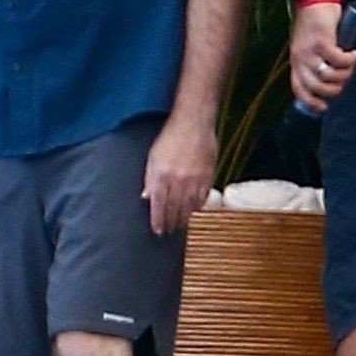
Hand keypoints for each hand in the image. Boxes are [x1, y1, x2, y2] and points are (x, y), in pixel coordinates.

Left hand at [142, 115, 215, 234]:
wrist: (194, 124)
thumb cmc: (171, 137)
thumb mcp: (153, 156)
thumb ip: (150, 178)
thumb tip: (146, 196)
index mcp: (162, 176)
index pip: (158, 205)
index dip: (158, 220)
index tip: (157, 230)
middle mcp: (178, 181)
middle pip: (174, 209)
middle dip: (170, 223)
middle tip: (168, 231)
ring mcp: (195, 180)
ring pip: (189, 207)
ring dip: (183, 218)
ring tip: (179, 225)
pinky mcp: (208, 177)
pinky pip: (203, 199)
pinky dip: (197, 207)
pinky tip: (193, 211)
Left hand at [289, 0, 355, 112]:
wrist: (315, 0)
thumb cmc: (315, 25)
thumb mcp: (309, 47)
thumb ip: (315, 63)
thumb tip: (331, 82)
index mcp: (296, 62)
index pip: (299, 89)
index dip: (311, 102)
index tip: (324, 107)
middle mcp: (300, 59)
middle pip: (316, 88)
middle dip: (335, 89)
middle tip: (345, 77)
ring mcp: (309, 51)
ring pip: (329, 77)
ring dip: (345, 73)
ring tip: (350, 63)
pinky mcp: (321, 41)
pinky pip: (339, 60)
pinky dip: (350, 60)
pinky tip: (353, 53)